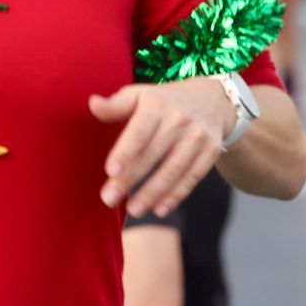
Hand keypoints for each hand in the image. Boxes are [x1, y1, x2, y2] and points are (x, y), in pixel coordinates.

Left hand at [90, 79, 233, 216]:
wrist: (212, 100)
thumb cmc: (164, 102)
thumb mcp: (140, 96)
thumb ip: (116, 105)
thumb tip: (93, 104)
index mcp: (157, 104)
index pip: (139, 131)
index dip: (125, 152)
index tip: (110, 172)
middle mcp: (179, 119)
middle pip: (152, 154)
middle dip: (130, 179)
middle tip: (109, 199)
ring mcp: (197, 136)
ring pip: (173, 169)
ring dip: (153, 193)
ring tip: (134, 210)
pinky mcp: (210, 152)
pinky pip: (192, 177)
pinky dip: (176, 195)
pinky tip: (159, 209)